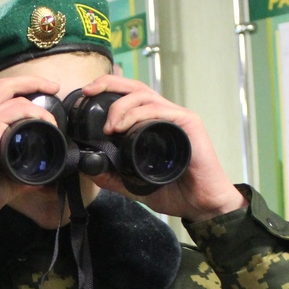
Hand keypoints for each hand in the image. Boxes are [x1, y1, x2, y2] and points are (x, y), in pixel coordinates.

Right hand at [0, 75, 63, 237]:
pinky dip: (34, 114)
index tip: (43, 96)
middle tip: (53, 88)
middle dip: (33, 81)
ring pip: (12, 95)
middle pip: (4, 85)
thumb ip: (19, 170)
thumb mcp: (0, 178)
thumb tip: (42, 173)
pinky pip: (15, 110)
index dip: (21, 90)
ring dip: (37, 102)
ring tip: (52, 118)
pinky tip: (46, 124)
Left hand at [79, 74, 246, 221]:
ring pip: (145, 96)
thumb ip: (113, 177)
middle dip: (109, 84)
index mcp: (152, 124)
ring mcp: (177, 118)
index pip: (130, 97)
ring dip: (121, 107)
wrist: (202, 204)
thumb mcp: (134, 184)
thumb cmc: (176, 191)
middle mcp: (164, 116)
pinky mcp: (188, 124)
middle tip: (89, 92)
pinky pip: (159, 111)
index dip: (108, 88)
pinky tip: (124, 127)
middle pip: (135, 88)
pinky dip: (138, 114)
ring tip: (109, 128)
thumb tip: (90, 168)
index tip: (86, 94)